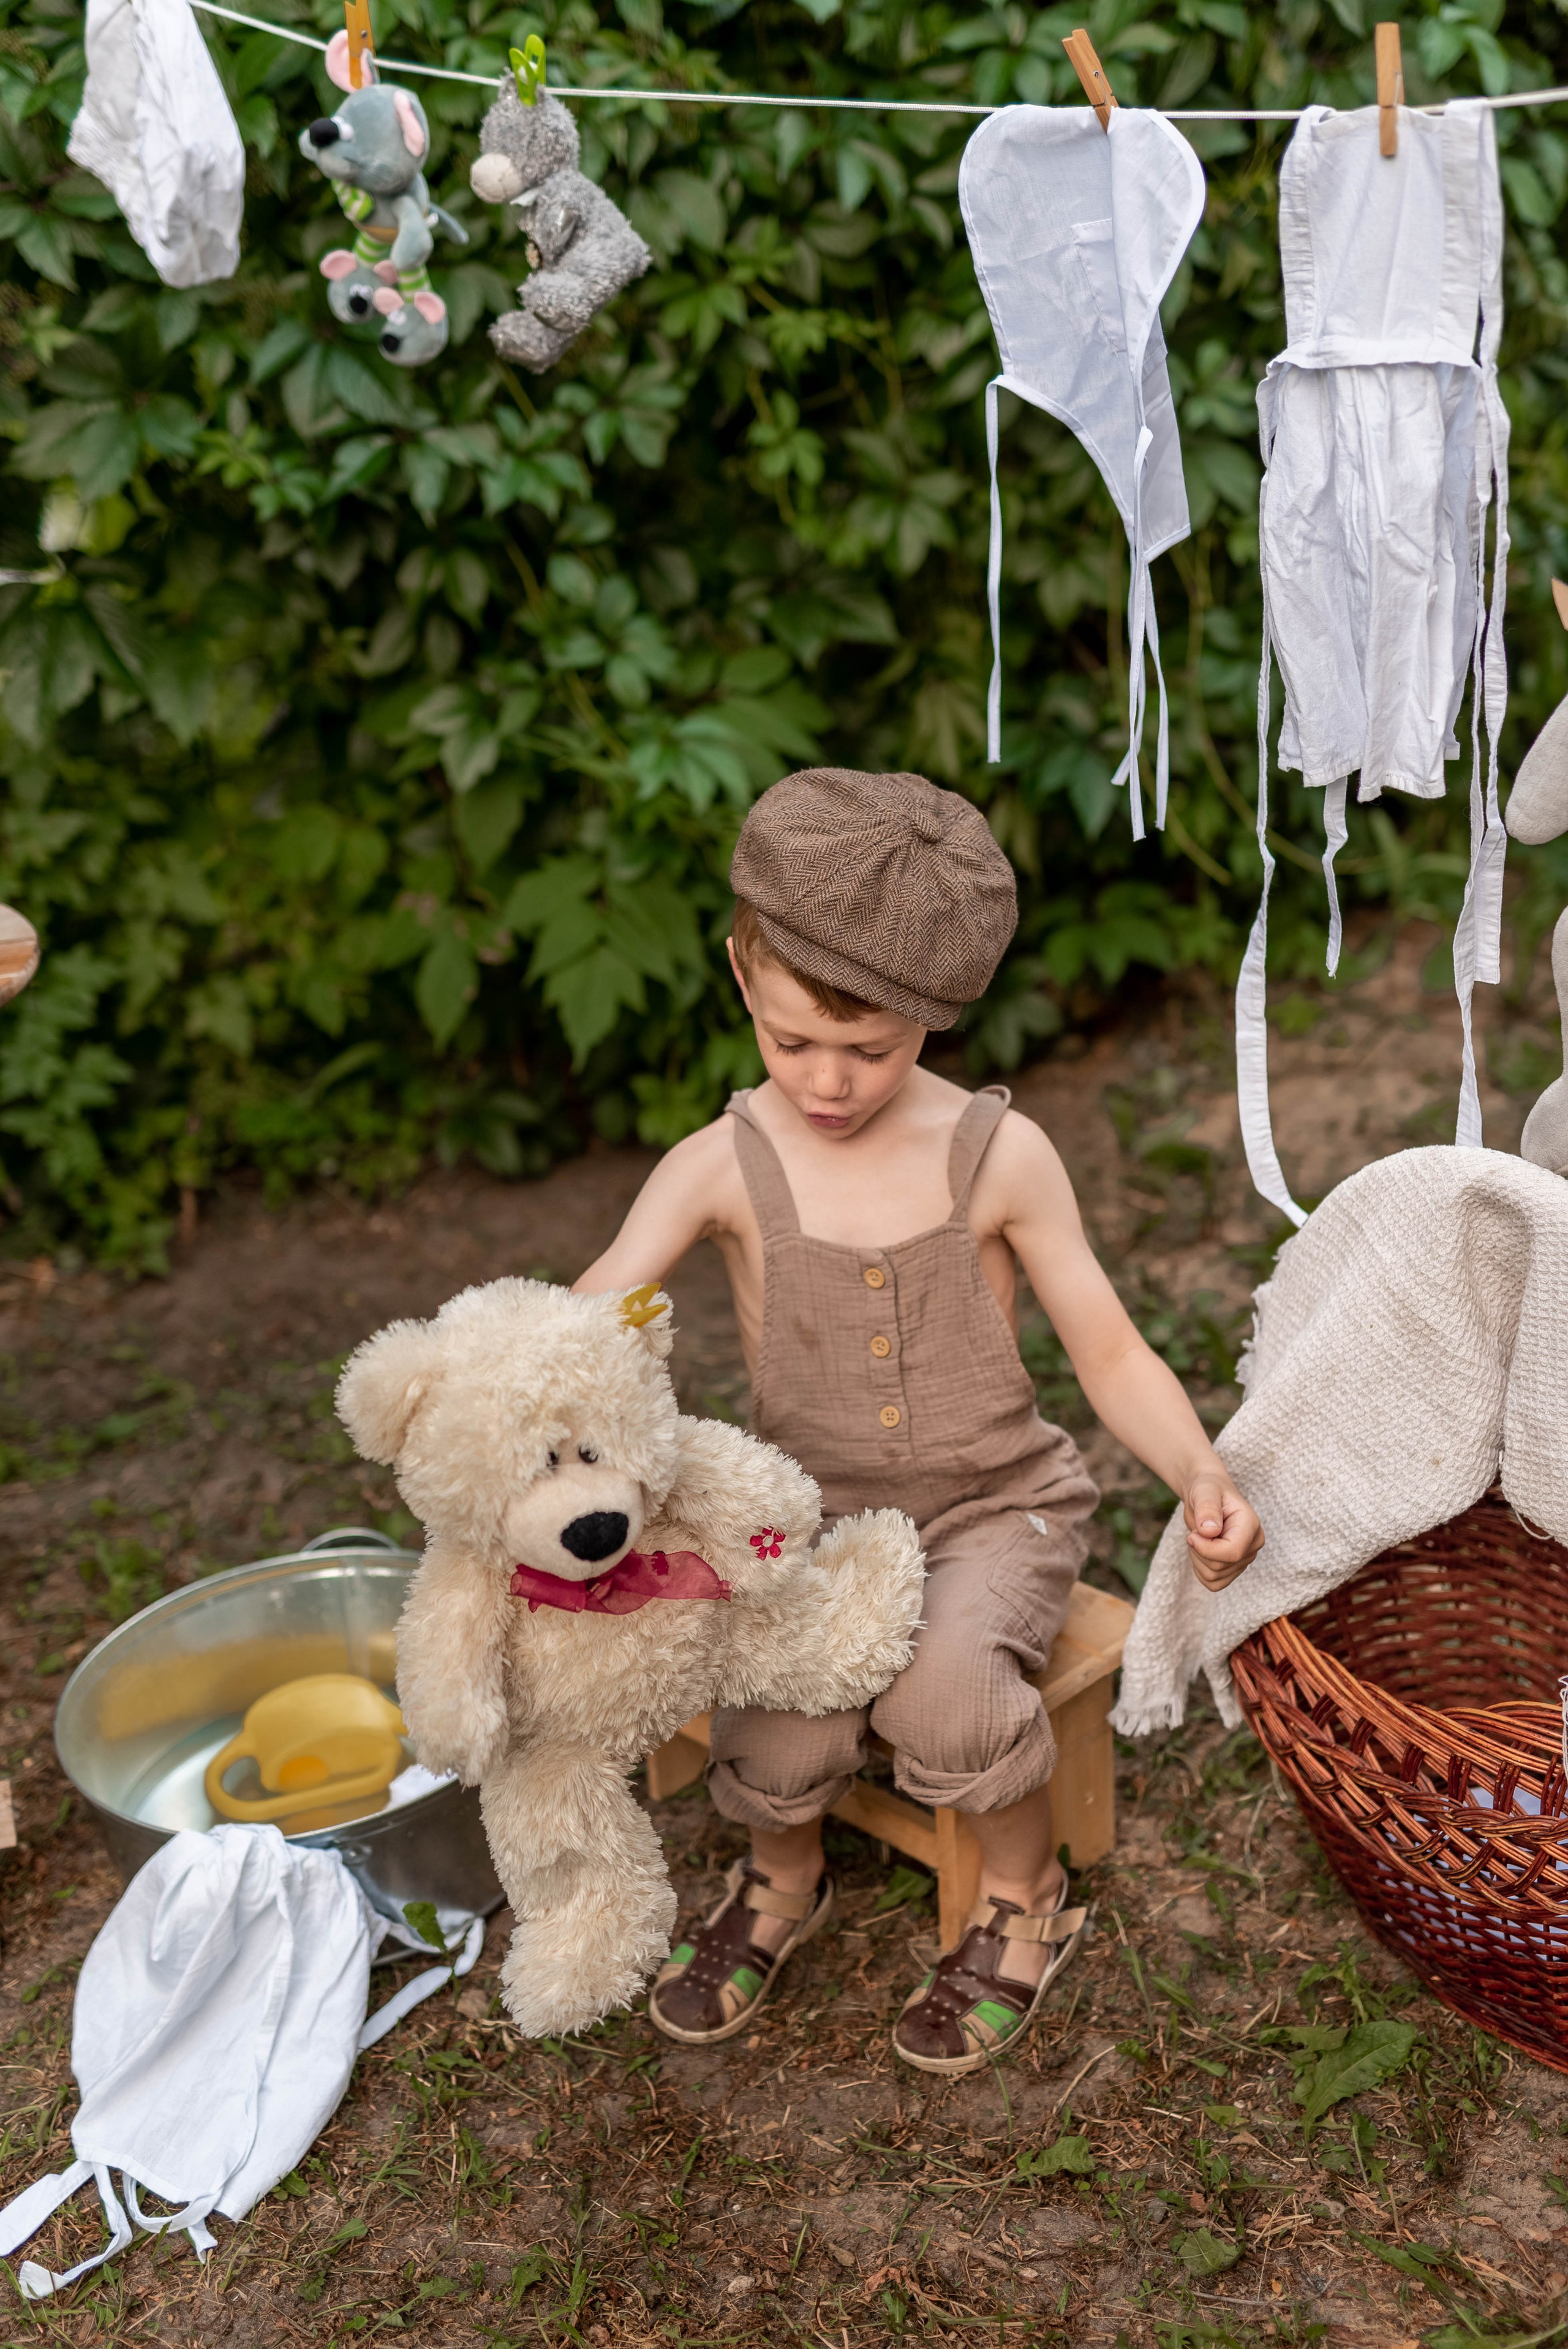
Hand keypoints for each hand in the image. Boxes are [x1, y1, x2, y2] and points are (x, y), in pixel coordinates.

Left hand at [1183, 1468, 1262, 1592]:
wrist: (1208, 1496)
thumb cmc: (1207, 1490)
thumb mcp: (1204, 1491)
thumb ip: (1207, 1508)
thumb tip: (1210, 1530)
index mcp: (1251, 1526)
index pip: (1232, 1552)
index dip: (1206, 1548)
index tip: (1192, 1534)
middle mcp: (1253, 1546)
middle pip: (1219, 1566)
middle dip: (1198, 1550)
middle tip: (1197, 1530)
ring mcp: (1244, 1560)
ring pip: (1214, 1577)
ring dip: (1197, 1559)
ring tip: (1200, 1538)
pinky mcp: (1233, 1570)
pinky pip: (1213, 1583)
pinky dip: (1200, 1570)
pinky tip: (1201, 1551)